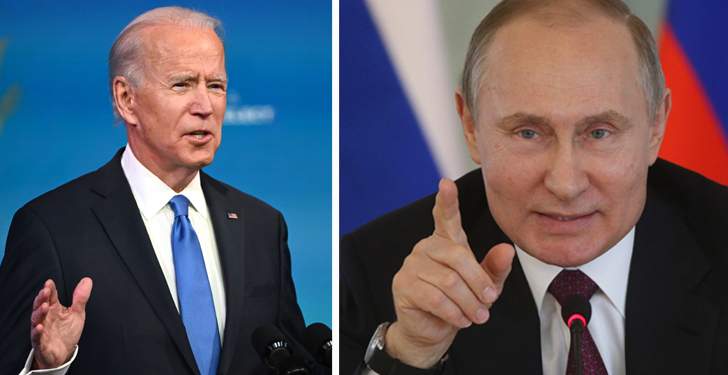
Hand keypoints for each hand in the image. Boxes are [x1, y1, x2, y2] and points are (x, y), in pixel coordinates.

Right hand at [30, 278, 92, 368]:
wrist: (63, 353)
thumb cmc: (67, 332)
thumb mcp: (77, 313)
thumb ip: (80, 298)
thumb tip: (87, 280)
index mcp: (53, 309)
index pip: (50, 297)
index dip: (49, 290)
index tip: (49, 282)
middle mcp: (45, 318)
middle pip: (40, 306)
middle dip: (42, 298)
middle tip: (45, 291)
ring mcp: (41, 331)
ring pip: (36, 320)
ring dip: (39, 313)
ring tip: (44, 306)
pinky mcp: (41, 344)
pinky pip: (37, 338)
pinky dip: (37, 332)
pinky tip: (39, 327)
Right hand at [386, 179, 514, 367]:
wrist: (432, 331)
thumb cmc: (459, 302)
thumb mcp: (485, 285)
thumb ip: (495, 268)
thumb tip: (507, 249)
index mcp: (446, 241)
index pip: (445, 216)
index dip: (447, 201)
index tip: (446, 184)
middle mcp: (426, 247)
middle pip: (458, 256)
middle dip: (479, 282)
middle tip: (489, 301)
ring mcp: (411, 265)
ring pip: (449, 281)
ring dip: (469, 303)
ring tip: (478, 316)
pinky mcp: (403, 285)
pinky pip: (434, 298)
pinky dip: (454, 313)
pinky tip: (461, 320)